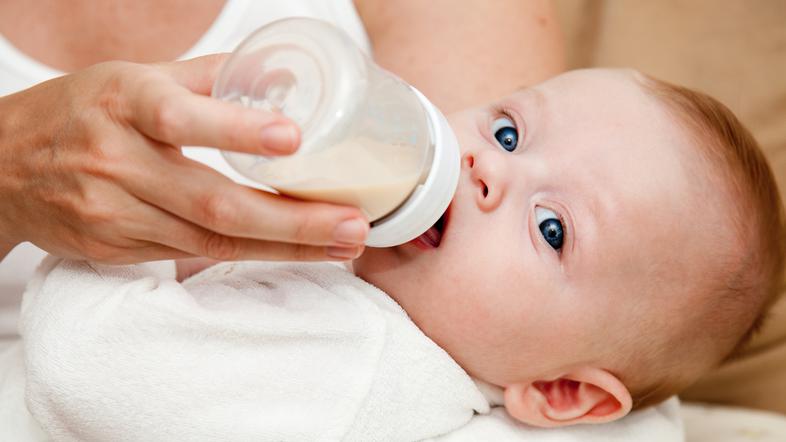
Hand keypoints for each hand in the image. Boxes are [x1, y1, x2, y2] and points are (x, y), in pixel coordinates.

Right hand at [0, 55, 367, 263]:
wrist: (1, 167)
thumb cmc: (81, 110)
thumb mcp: (134, 76)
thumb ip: (207, 78)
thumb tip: (279, 75)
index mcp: (124, 102)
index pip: (180, 117)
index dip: (236, 131)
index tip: (293, 139)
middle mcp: (117, 161)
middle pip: (212, 202)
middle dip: (291, 221)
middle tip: (354, 224)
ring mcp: (114, 213)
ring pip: (210, 240)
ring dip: (283, 247)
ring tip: (343, 244)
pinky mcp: (116, 248)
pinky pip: (191, 257)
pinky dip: (248, 256)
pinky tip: (292, 252)